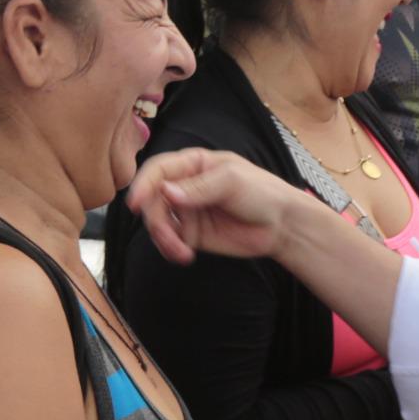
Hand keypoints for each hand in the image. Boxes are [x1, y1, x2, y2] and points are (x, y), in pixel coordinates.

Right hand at [126, 149, 314, 264]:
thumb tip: (166, 192)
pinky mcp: (191, 234)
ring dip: (163, 239)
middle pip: (152, 199)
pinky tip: (184, 256)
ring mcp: (187, 210)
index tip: (136, 204)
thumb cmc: (262, 192)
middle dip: (155, 219)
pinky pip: (170, 241)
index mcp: (193, 163)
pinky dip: (170, 249)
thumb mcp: (232, 181)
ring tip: (181, 251)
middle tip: (168, 236)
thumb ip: (199, 187)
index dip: (143, 184)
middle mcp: (185, 186)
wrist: (282, 225)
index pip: (158, 169)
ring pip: (158, 222)